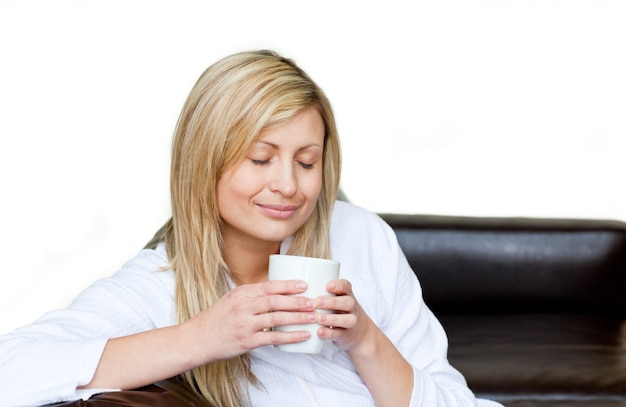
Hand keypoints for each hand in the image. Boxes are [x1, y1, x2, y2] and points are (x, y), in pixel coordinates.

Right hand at [183, 280, 316, 363]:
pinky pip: (273, 338)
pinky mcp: (246, 342)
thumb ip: (252, 296)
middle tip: (314, 302)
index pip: (268, 286)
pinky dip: (290, 337)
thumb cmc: (217, 319)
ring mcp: (244, 325)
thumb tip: (277, 291)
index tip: (304, 285)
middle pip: (275, 301)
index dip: (288, 285)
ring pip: (277, 319)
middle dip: (297, 301)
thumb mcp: (231, 299)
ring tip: (313, 317)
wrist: (197, 339)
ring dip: (298, 318)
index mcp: (241, 294)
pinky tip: (303, 335)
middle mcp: (243, 307)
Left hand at [313, 279, 375, 352]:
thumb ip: (322, 292)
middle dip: (332, 302)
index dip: (338, 285)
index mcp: (347, 294)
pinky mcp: (347, 335)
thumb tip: (295, 284)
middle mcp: (352, 307)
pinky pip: (340, 334)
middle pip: (348, 302)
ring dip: (332, 319)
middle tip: (317, 302)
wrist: (360, 333)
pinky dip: (330, 333)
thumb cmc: (341, 311)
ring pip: (347, 319)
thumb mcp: (337, 299)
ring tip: (317, 318)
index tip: (327, 285)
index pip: (346, 286)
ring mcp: (351, 322)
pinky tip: (319, 331)